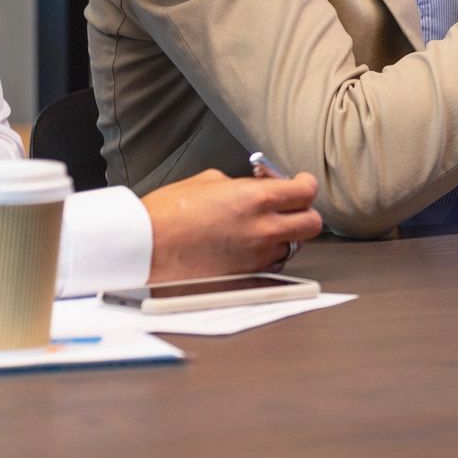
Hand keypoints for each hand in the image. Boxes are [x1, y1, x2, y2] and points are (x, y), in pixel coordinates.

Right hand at [143, 169, 322, 280]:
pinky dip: (266, 255)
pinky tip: (246, 246)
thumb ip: (244, 185)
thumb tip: (259, 186)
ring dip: (282, 236)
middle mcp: (263, 229)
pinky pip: (271, 264)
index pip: (306, 191)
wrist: (145, 246)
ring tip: (257, 228)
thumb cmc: (168, 213)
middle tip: (290, 207)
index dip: (306, 184)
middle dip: (304, 213)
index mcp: (257, 199)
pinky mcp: (246, 275)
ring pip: (292, 246)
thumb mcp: (210, 182)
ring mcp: (256, 256)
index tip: (300, 183)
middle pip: (312, 223)